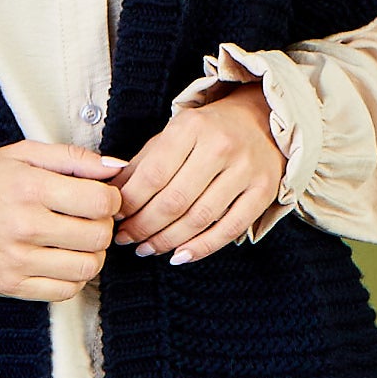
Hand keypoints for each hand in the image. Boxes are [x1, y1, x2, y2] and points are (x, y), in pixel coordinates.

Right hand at [0, 141, 126, 300]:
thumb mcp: (21, 155)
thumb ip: (72, 158)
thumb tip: (117, 168)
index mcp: (30, 188)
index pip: (100, 202)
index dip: (112, 199)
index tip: (102, 198)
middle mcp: (24, 226)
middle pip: (98, 236)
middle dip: (104, 226)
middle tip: (91, 219)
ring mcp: (16, 260)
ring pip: (87, 267)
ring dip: (93, 255)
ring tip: (79, 242)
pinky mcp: (10, 285)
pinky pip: (64, 291)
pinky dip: (74, 277)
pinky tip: (63, 261)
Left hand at [114, 81, 282, 264]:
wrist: (261, 121)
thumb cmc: (208, 130)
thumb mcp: (173, 134)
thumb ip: (143, 163)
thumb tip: (113, 194)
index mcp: (191, 127)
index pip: (153, 175)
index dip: (131, 202)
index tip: (116, 217)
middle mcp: (221, 147)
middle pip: (174, 200)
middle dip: (144, 226)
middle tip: (127, 239)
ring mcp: (245, 170)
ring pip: (199, 218)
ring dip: (168, 240)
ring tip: (147, 248)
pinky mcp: (263, 191)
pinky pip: (229, 229)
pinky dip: (202, 248)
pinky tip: (180, 256)